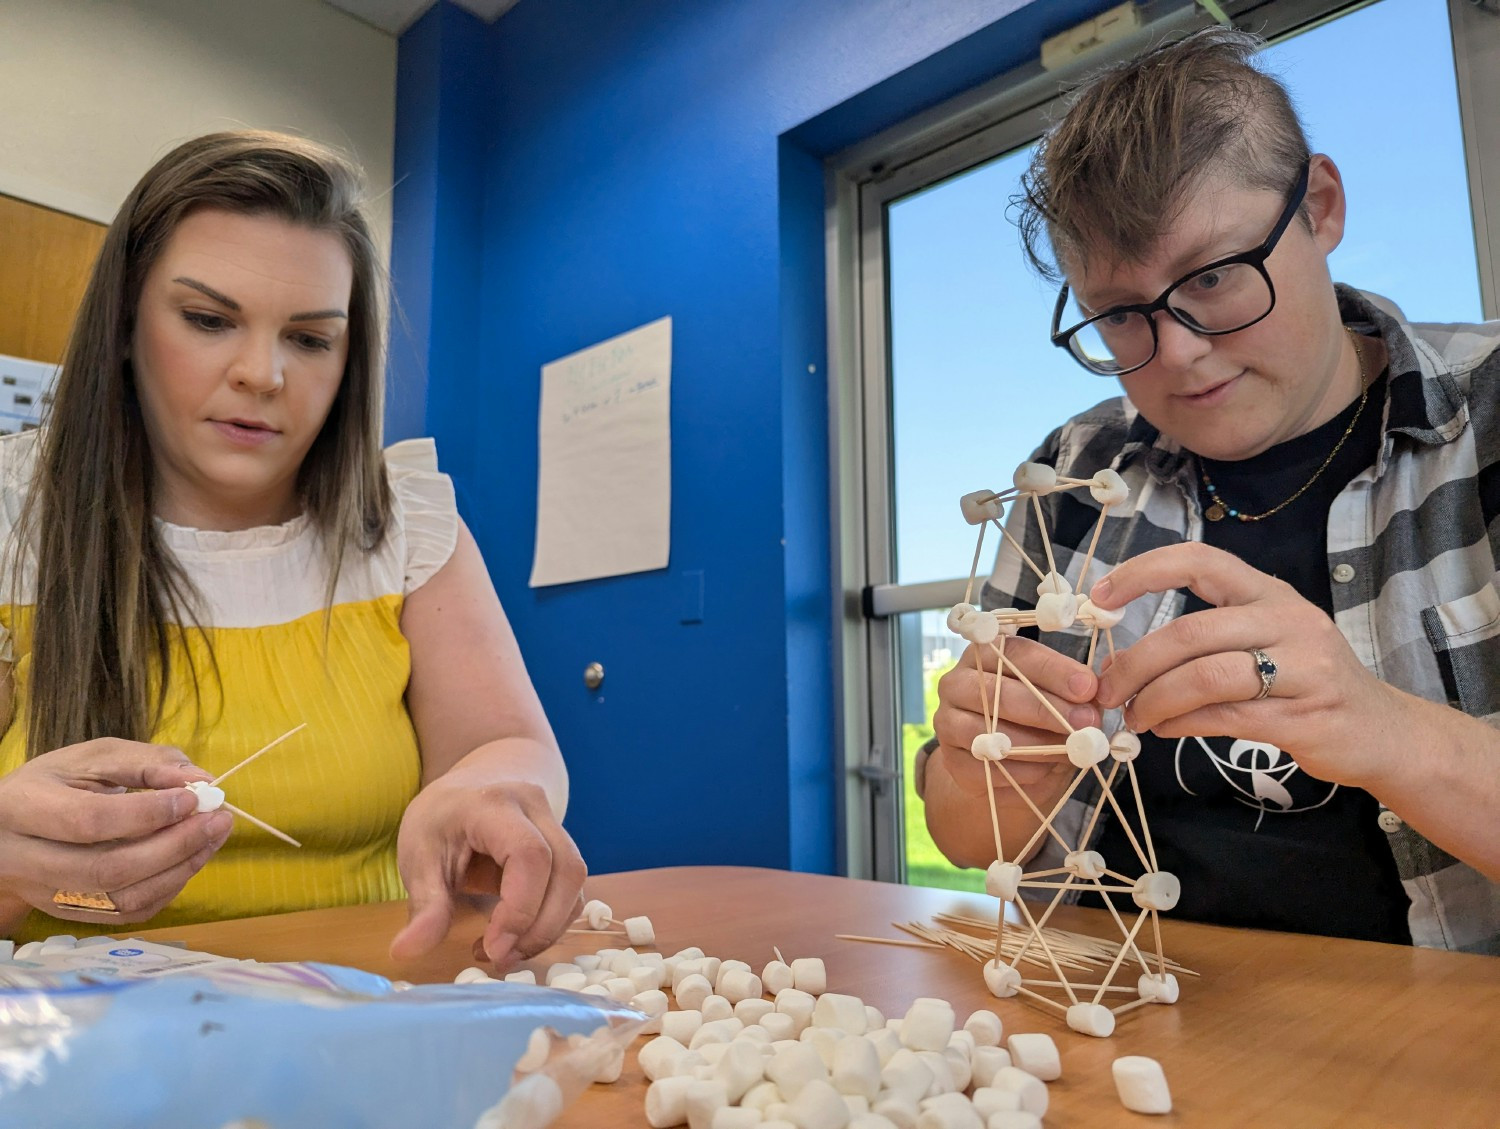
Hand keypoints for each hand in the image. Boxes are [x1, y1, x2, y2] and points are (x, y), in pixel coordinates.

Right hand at [0, 739, 231, 924]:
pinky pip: (128, 913)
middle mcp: (27, 861)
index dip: (147, 814)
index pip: (89, 821)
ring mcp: (47, 895)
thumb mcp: (92, 758)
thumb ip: (146, 763)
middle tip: (219, 820)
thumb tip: (199, 779)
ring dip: (180, 869)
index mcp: (25, 809)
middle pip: (108, 869)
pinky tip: (191, 858)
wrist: (13, 827)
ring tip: (214, 836)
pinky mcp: (71, 914)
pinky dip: (168, 887)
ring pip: (121, 899)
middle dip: (175, 846)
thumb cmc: (57, 784)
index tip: (194, 798)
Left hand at [390, 777, 585, 969]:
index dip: (520, 908)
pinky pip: (573, 888)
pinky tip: (520, 936)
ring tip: (508, 952)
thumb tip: (405, 952)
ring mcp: (556, 822)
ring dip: (550, 927)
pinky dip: (553, 920)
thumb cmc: (443, 818)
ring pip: (575, 880)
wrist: (477, 780)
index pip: (529, 854)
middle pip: (565, 869)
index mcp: (493, 804)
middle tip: (500, 958)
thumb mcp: (419, 855)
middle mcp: (535, 807)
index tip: (492, 948)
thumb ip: (424, 905)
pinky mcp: (564, 846)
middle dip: (540, 926)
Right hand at [932, 635, 1100, 807]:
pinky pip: (987, 767)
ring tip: (1071, 751)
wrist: (1007, 763)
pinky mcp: (950, 759)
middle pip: (997, 691)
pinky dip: (1023, 771)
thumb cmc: (1036, 718)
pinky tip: (1046, 769)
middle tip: (1086, 723)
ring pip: (988, 732)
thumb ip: (1073, 693)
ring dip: (1037, 744)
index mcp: (984, 654)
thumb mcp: (1058, 697)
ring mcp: (947, 721)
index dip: (1053, 670)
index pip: (1015, 653)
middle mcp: (957, 682)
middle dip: (1047, 709)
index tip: (1088, 687)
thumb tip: (1094, 697)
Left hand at [1091, 542, 1396, 784]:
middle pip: (1190, 632)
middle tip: (1105, 689)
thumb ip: (1206, 637)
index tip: (1099, 598)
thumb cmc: (1307, 681)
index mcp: (1268, 592)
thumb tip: (1124, 656)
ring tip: (1133, 717)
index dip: (1143, 573)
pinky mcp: (1305, 716)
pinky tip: (1164, 729)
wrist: (1381, 731)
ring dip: (1154, 700)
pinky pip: (1226, 717)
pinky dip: (1182, 724)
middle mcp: (1288, 620)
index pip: (1199, 560)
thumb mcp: (1265, 639)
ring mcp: (1303, 668)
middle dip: (1134, 663)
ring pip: (1205, 677)